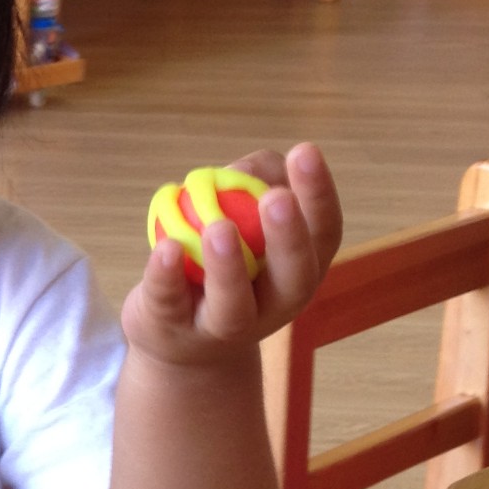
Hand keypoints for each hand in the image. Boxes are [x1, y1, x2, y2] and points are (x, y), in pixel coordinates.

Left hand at [122, 142, 342, 369]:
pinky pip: (170, 302)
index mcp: (300, 270)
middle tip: (277, 198)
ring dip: (228, 266)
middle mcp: (273, 305)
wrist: (181, 338)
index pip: (323, 233)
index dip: (319, 195)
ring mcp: (224, 326)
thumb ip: (249, 185)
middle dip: (288, 237)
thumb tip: (243, 170)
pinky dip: (167, 275)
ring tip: (219, 227)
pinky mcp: (173, 328)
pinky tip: (166, 247)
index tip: (305, 151)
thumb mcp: (242, 221)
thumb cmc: (222, 264)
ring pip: (232, 304)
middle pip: (293, 277)